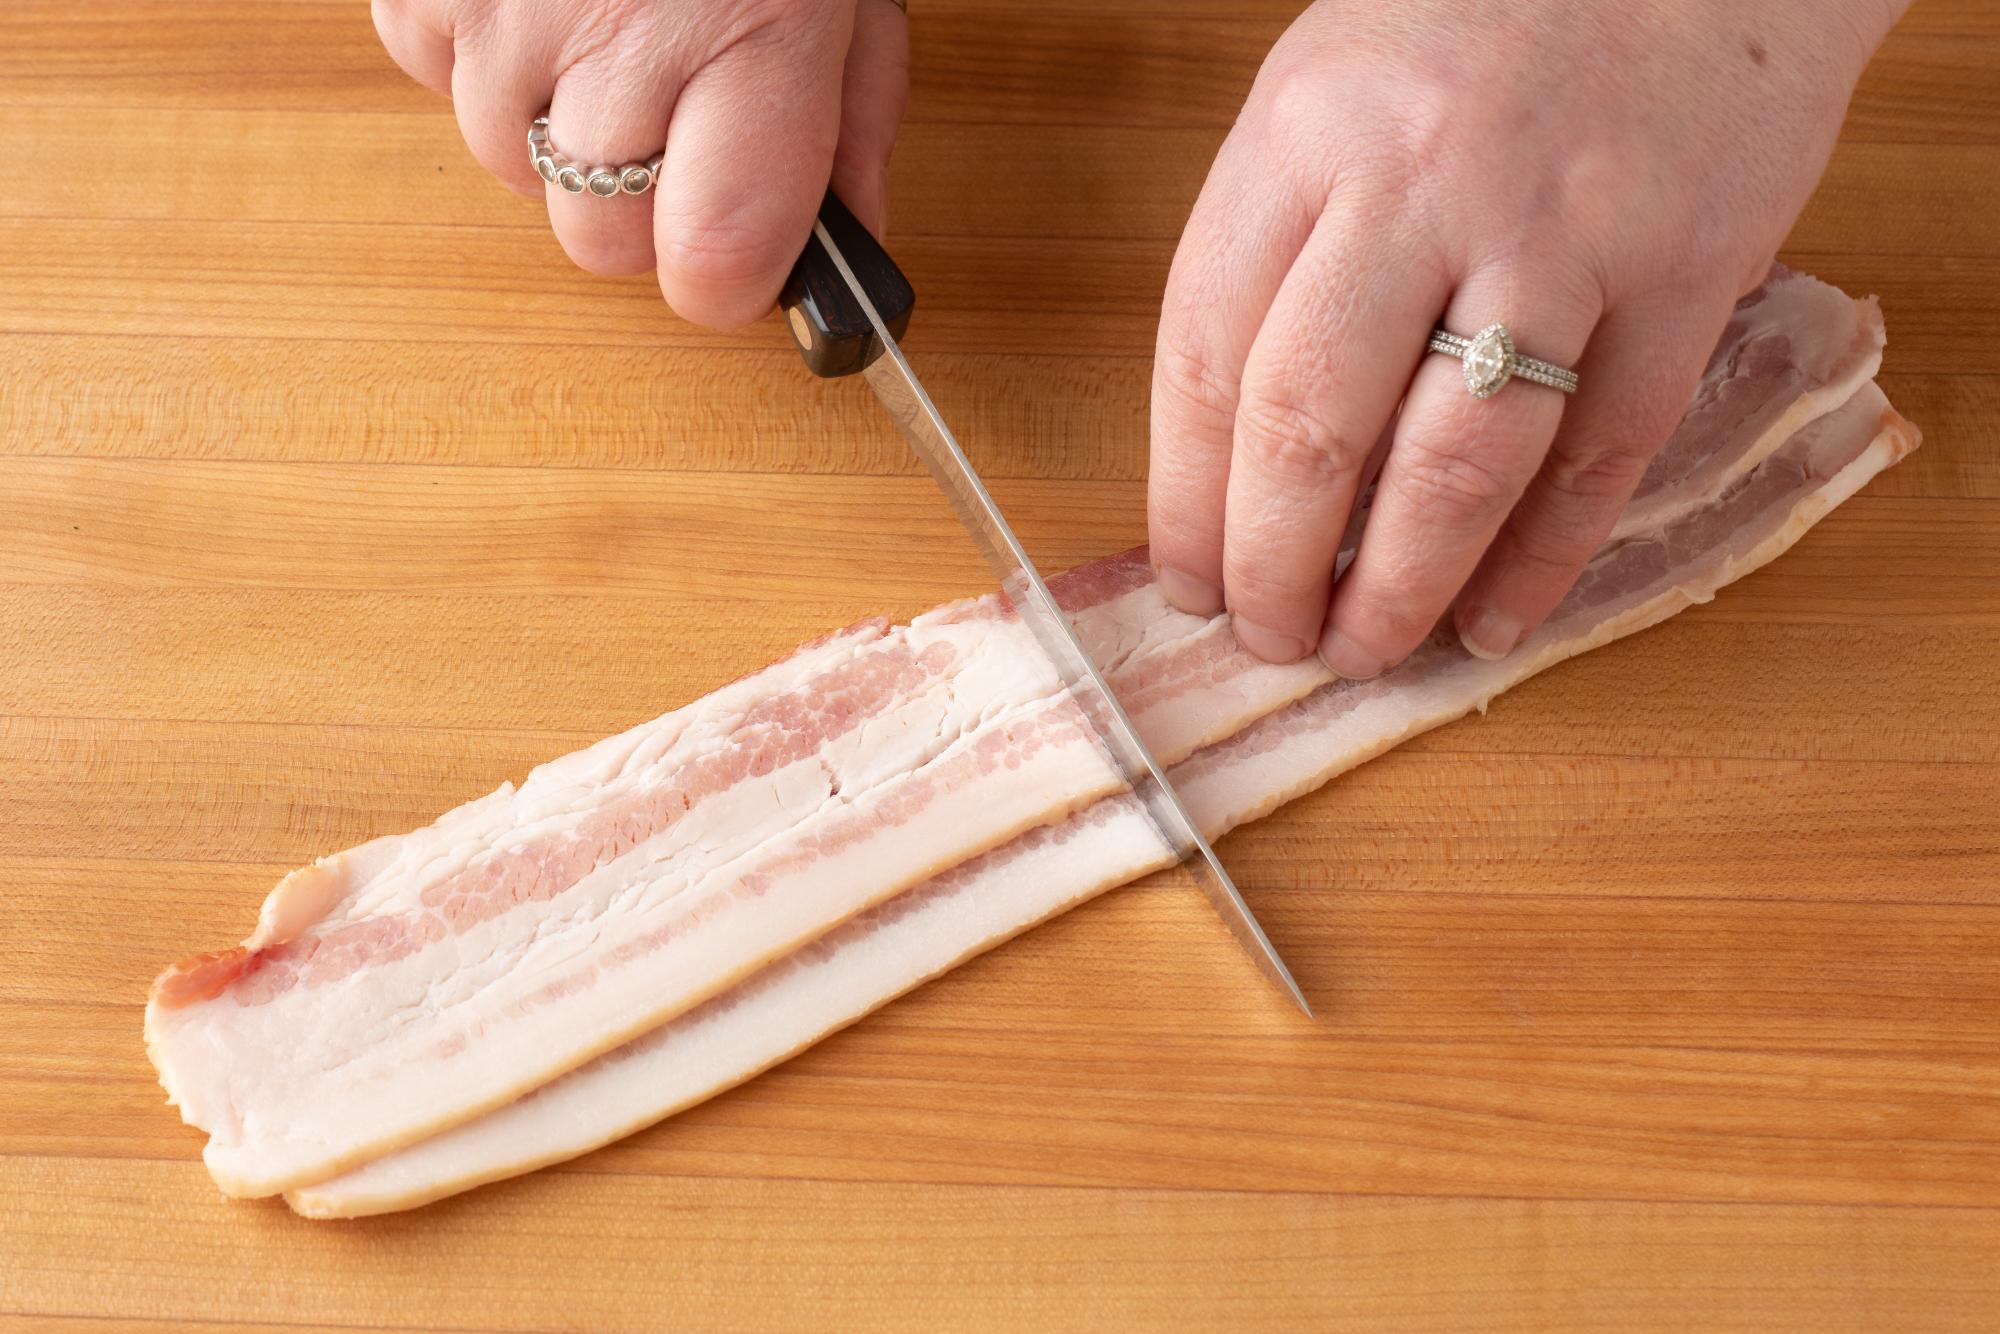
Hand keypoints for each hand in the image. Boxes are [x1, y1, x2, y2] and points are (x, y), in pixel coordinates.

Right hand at [371, 0, 908, 324]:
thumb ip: (856, 116)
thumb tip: (849, 233)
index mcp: (748, 40)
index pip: (711, 264)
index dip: (729, 279)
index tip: (742, 255)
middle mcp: (612, 40)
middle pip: (600, 245)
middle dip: (643, 210)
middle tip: (678, 118)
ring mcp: (496, 10)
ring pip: (512, 173)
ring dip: (561, 130)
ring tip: (611, 23)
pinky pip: (439, 83)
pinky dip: (490, 61)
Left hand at [1147, 0, 1903, 670]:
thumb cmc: (1489, 25)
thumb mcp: (1331, 88)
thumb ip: (1277, 244)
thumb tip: (1231, 450)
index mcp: (1306, 134)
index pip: (1207, 356)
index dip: (1186, 500)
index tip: (1186, 581)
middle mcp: (1421, 183)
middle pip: (1312, 428)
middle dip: (1274, 568)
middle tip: (1271, 638)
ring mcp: (1560, 232)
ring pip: (1455, 464)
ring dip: (1397, 587)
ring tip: (1363, 649)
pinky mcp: (1684, 274)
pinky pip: (1599, 456)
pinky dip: (1541, 562)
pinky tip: (1494, 621)